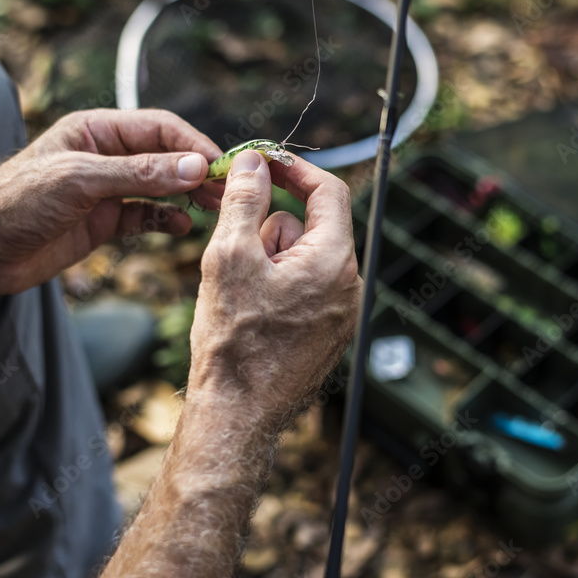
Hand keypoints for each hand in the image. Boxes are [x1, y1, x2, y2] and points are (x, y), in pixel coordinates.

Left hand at [0, 108, 221, 296]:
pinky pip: (145, 216)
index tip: (220, 165)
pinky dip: (165, 220)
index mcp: (96, 130)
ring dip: (187, 196)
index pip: (159, 128)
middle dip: (197, 172)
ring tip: (214, 209)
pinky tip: (182, 227)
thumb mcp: (81, 181)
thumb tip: (195, 167)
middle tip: (229, 191)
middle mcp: (105, 156)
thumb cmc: (15, 202)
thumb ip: (140, 174)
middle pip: (166, 157)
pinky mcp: (103, 222)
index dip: (193, 144)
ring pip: (160, 188)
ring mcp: (105, 190)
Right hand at [188, 150, 360, 430]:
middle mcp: (348, 286)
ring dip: (269, 261)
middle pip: (310, 227)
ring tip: (241, 296)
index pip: (329, 192)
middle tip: (234, 251)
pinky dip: (276, 288)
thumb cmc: (235, 342)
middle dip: (270, 228)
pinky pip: (304, 291)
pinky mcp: (327, 334)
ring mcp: (340, 314)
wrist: (237, 415)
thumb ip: (245, 200)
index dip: (295, 170)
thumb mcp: (229, 256)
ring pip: (303, 260)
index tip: (263, 163)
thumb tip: (254, 163)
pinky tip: (251, 315)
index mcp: (334, 261)